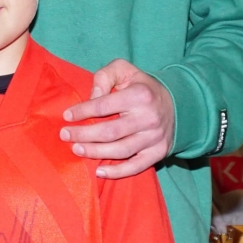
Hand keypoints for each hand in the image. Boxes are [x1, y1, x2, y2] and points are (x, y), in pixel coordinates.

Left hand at [59, 59, 174, 178]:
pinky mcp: (158, 153)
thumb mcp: (125, 70)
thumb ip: (105, 77)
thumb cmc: (142, 87)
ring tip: (77, 149)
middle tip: (65, 135)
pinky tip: (99, 171)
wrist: (178, 104)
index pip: (103, 106)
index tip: (66, 116)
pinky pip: (136, 167)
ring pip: (120, 150)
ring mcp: (154, 138)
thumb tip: (91, 98)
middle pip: (109, 132)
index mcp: (139, 95)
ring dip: (95, 152)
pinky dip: (117, 172)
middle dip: (83, 135)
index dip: (82, 111)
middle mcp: (148, 117)